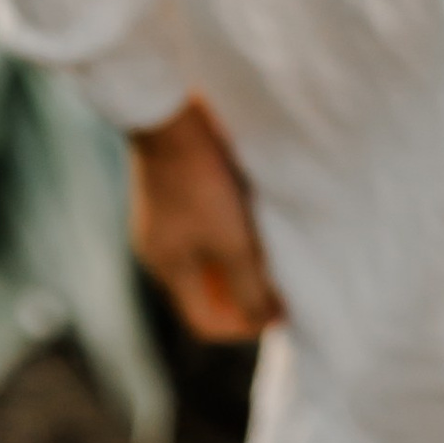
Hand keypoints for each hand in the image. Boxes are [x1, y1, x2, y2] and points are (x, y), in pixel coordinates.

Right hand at [128, 95, 283, 340]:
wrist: (170, 115)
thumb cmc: (202, 183)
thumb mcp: (233, 241)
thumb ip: (250, 286)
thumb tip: (267, 321)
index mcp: (169, 270)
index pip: (205, 322)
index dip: (245, 327)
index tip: (280, 311)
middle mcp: (159, 251)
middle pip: (207, 293)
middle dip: (246, 293)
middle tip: (284, 282)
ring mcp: (162, 222)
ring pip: (207, 259)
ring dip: (240, 262)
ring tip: (275, 249)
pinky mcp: (172, 194)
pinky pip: (203, 231)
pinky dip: (230, 235)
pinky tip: (254, 216)